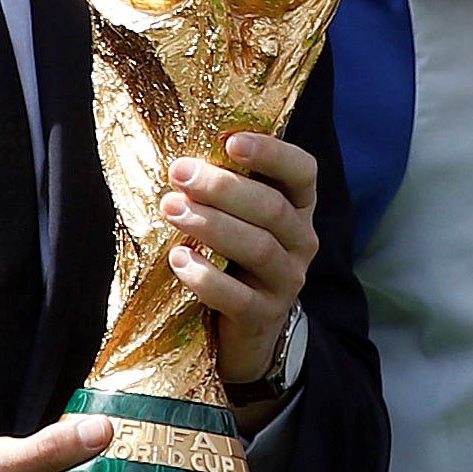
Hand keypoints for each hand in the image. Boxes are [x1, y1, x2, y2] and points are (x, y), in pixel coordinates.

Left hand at [166, 131, 318, 396]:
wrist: (245, 330)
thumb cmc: (233, 257)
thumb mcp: (237, 218)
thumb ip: (221, 187)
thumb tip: (176, 154)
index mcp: (297, 206)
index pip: (301, 170)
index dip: (271, 153)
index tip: (231, 141)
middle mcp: (301, 240)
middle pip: (272, 207)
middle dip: (224, 187)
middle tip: (180, 173)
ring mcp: (287, 281)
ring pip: (258, 248)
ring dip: (211, 225)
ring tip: (171, 209)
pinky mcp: (263, 316)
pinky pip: (238, 297)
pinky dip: (206, 277)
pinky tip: (178, 259)